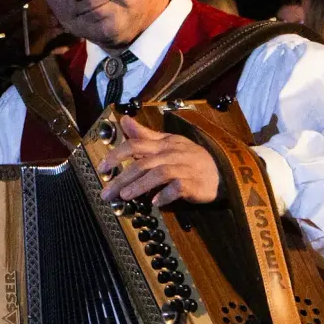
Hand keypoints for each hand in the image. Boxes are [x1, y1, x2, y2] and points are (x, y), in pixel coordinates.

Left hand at [97, 116, 220, 207]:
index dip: (116, 155)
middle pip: (143, 163)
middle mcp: (172, 153)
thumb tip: (124, 121)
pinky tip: (155, 203)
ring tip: (126, 196)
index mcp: (164, 143)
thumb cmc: (190, 158)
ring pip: (158, 174)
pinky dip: (165, 195)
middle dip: (122, 177)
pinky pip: (178, 188)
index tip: (102, 168)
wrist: (221, 172)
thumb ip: (145, 135)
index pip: (136, 144)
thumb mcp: (168, 143)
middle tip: (107, 192)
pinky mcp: (194, 184)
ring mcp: (184, 168)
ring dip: (140, 185)